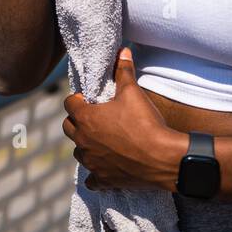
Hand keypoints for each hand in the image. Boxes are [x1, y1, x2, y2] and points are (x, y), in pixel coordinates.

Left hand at [62, 46, 188, 191]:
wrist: (163, 158)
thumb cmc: (145, 123)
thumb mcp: (133, 92)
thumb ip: (123, 71)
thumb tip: (122, 51)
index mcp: (86, 119)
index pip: (69, 104)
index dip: (78, 99)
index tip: (89, 99)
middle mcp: (83, 142)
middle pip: (68, 128)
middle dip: (78, 121)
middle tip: (95, 117)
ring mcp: (92, 162)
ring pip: (79, 152)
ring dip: (86, 145)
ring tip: (102, 140)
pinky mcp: (103, 180)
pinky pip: (92, 179)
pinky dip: (96, 174)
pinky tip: (106, 167)